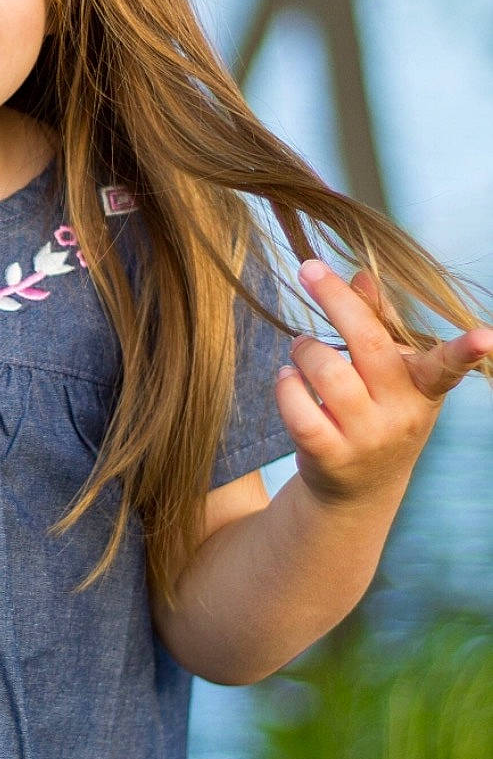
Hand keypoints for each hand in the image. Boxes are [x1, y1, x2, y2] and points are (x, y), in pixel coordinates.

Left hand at [276, 257, 492, 507]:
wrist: (360, 487)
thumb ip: (378, 322)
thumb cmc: (378, 411)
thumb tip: (362, 275)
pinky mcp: (329, 456)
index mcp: (423, 387)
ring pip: (328, 373)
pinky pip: (299, 409)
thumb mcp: (392, 372)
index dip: (466, 352)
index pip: (448, 367)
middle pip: (369, 345)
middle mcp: (400, 413)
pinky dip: (286, 384)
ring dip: (305, 348)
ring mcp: (365, 438)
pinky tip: (287, 378)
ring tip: (301, 347)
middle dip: (336, 300)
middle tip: (308, 270)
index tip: (486, 337)